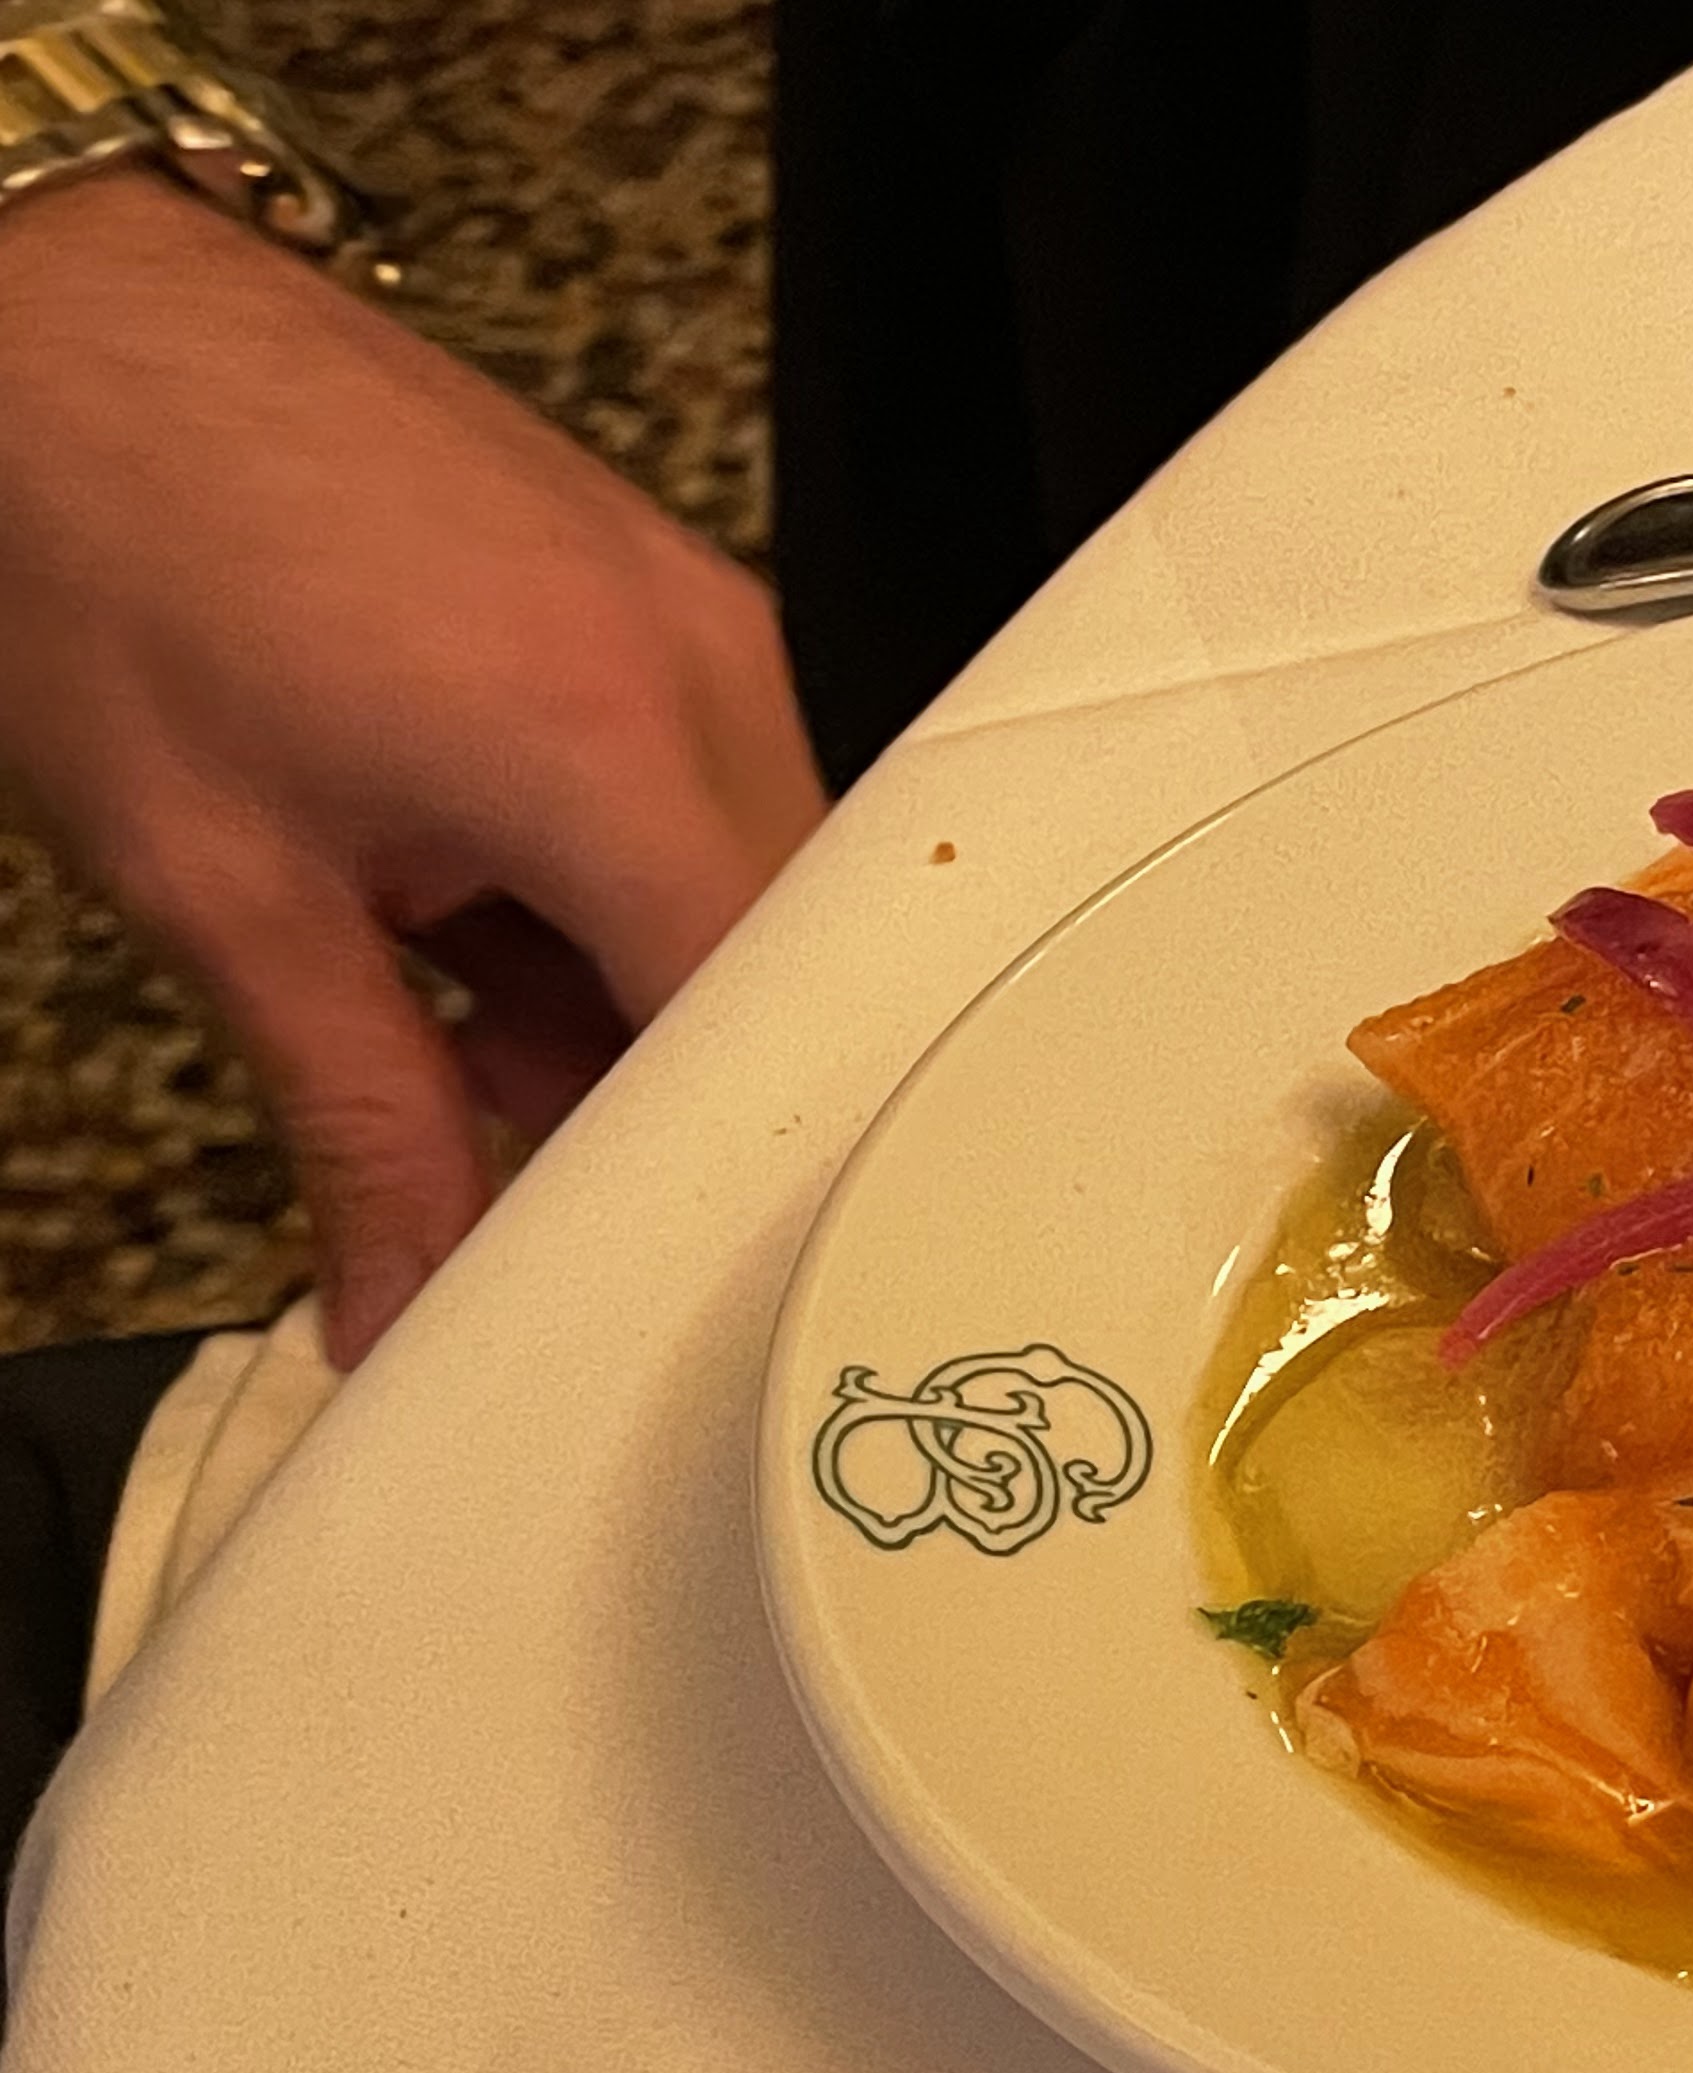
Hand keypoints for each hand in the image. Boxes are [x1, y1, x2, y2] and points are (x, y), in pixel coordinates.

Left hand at [0, 172, 824, 1361]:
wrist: (42, 314)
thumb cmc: (102, 543)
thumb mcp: (221, 890)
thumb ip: (360, 1122)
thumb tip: (407, 1299)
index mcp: (604, 752)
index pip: (760, 1036)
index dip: (707, 1169)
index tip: (633, 1253)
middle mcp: (700, 666)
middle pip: (779, 969)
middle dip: (657, 1079)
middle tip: (497, 1129)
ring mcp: (696, 608)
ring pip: (747, 889)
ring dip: (626, 980)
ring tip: (445, 984)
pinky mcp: (662, 585)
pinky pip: (708, 791)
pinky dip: (608, 878)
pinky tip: (468, 884)